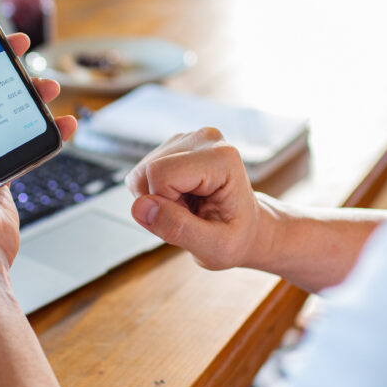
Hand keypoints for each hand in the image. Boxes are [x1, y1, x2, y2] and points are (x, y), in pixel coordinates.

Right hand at [125, 127, 275, 269]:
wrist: (247, 228)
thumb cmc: (236, 237)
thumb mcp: (215, 248)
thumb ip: (177, 228)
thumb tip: (139, 207)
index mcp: (222, 158)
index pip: (161, 174)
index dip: (165, 206)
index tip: (192, 219)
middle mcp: (205, 139)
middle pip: (148, 171)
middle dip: (159, 202)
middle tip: (190, 216)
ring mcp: (188, 139)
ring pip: (141, 173)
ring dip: (157, 199)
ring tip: (188, 208)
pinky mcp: (175, 146)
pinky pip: (143, 173)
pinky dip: (155, 193)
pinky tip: (181, 199)